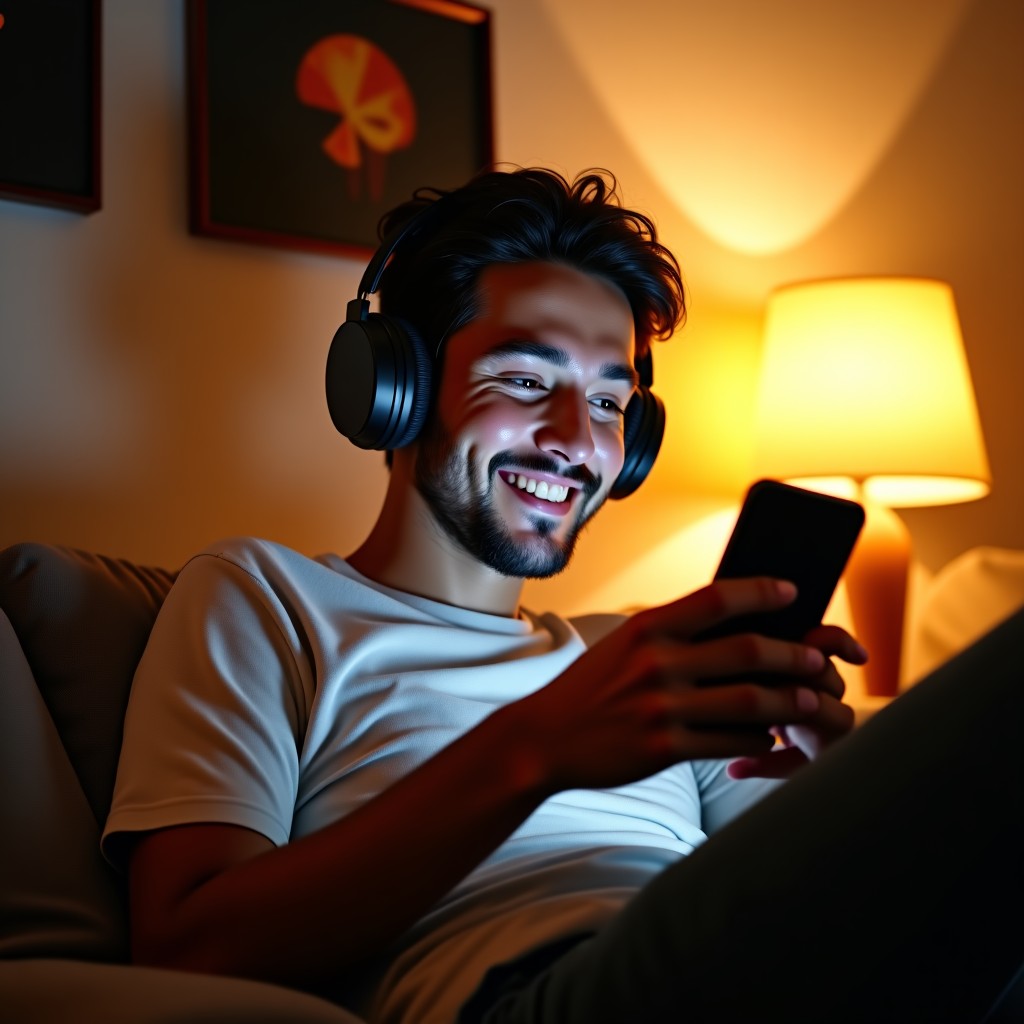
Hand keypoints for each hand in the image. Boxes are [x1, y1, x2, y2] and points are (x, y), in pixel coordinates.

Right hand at [505, 578, 856, 794]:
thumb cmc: (590, 688)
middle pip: (747, 651)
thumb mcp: (622, 645)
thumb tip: (732, 626)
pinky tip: (767, 736)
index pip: (717, 598)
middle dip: (793, 655)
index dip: (762, 592)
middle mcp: (656, 662)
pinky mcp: (662, 748)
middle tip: (817, 660)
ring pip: (749, 701)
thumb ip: (670, 634)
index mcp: (647, 627)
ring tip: (808, 700)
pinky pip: (728, 742)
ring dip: (788, 701)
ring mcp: (660, 707)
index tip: (793, 592)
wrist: (544, 737)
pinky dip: (756, 739)